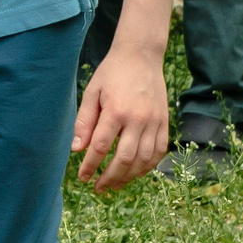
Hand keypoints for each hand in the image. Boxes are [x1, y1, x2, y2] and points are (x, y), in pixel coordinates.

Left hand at [73, 37, 169, 191]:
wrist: (141, 55)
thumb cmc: (112, 73)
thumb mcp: (92, 92)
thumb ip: (84, 122)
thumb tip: (77, 150)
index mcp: (116, 110)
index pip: (101, 147)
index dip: (90, 166)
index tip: (82, 177)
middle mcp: (137, 119)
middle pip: (124, 159)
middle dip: (109, 177)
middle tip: (98, 188)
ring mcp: (154, 121)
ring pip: (144, 159)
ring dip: (129, 176)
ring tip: (115, 184)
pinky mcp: (164, 121)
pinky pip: (159, 151)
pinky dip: (148, 166)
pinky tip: (136, 172)